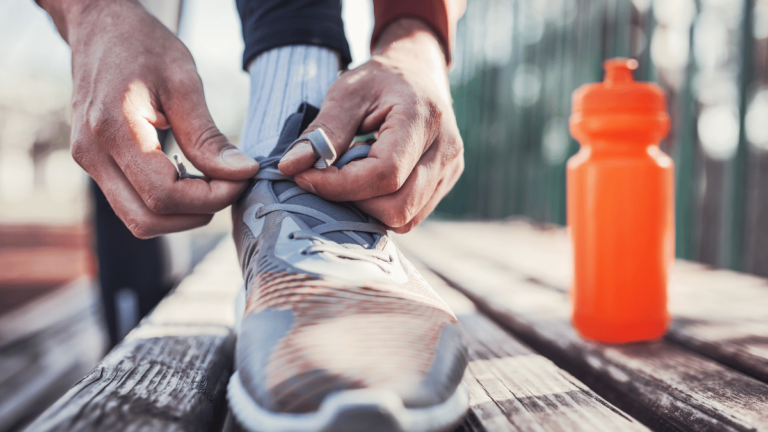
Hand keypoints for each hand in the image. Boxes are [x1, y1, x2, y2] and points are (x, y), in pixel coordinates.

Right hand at [40, 0, 258, 237]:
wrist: (99, 26)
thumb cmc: (142, 45)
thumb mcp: (183, 82)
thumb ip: (208, 136)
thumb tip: (242, 173)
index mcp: (113, 129)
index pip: (164, 194)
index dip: (210, 197)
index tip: (242, 179)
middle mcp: (92, 153)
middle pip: (147, 219)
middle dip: (197, 212)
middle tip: (231, 186)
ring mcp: (89, 161)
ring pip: (137, 220)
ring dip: (181, 214)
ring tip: (213, 185)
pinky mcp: (94, 163)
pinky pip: (130, 203)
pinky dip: (165, 205)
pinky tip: (190, 180)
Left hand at [278, 18, 463, 233]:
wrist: (417, 71)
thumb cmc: (379, 79)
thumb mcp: (346, 92)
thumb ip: (322, 131)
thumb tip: (290, 167)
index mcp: (424, 118)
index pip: (385, 173)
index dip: (340, 185)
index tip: (305, 177)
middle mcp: (446, 149)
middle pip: (398, 206)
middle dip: (354, 200)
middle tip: (327, 177)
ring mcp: (451, 169)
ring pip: (405, 218)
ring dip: (368, 207)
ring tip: (350, 176)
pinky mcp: (446, 183)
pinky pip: (411, 215)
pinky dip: (382, 208)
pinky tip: (368, 182)